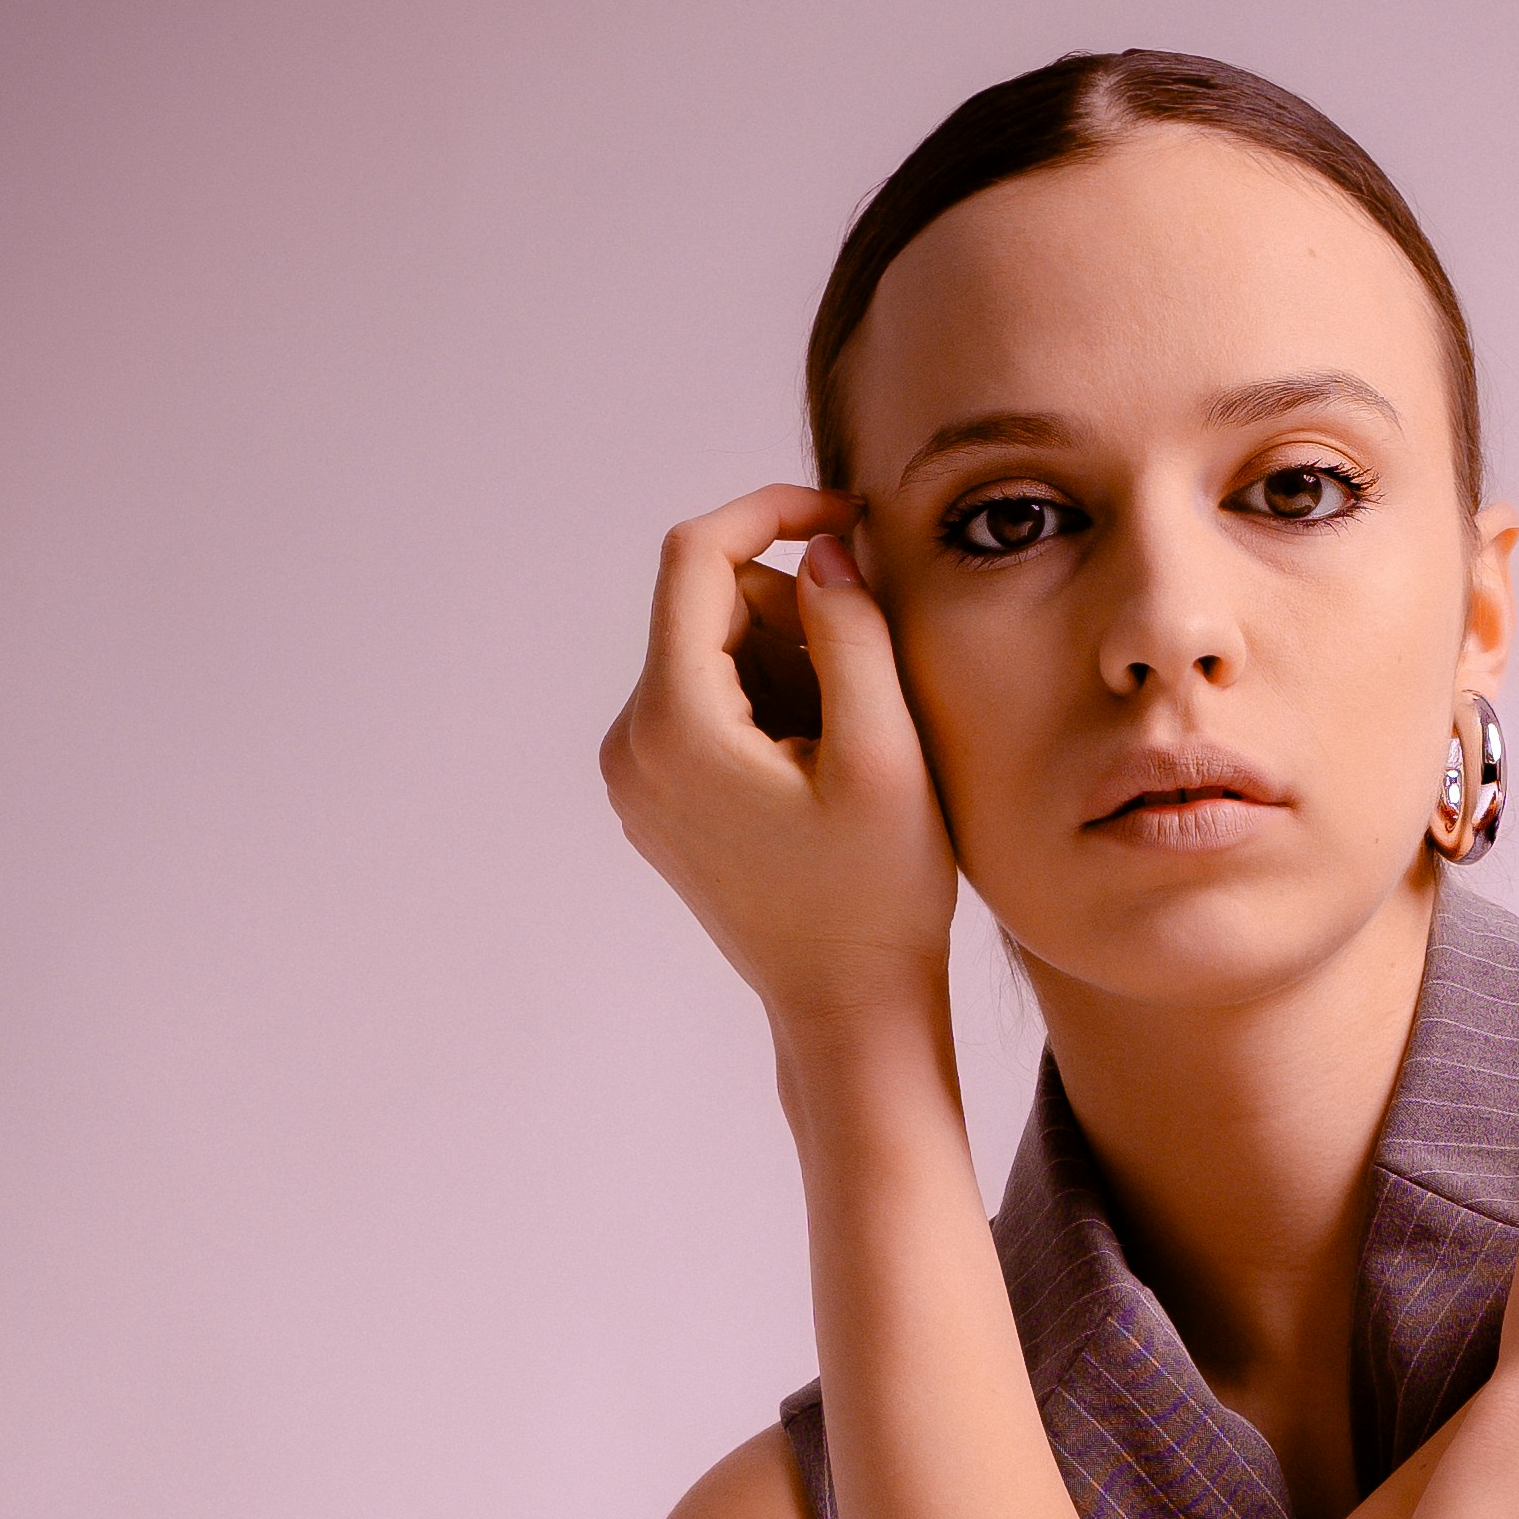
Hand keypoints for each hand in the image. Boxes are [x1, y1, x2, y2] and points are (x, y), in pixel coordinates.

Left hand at [599, 487, 961, 1038]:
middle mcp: (630, 745)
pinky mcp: (654, 798)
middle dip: (792, 612)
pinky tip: (818, 768)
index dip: (770, 512)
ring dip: (787, 662)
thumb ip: (853, 631)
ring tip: (847, 744)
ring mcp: (634, 776)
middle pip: (706, 606)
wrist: (847, 1007)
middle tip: (869, 684)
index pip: (694, 558)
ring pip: (710, 652)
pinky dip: (768, 703)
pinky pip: (705, 703)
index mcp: (673, 725)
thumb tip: (822, 547)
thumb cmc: (878, 895)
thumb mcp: (888, 754)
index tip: (845, 518)